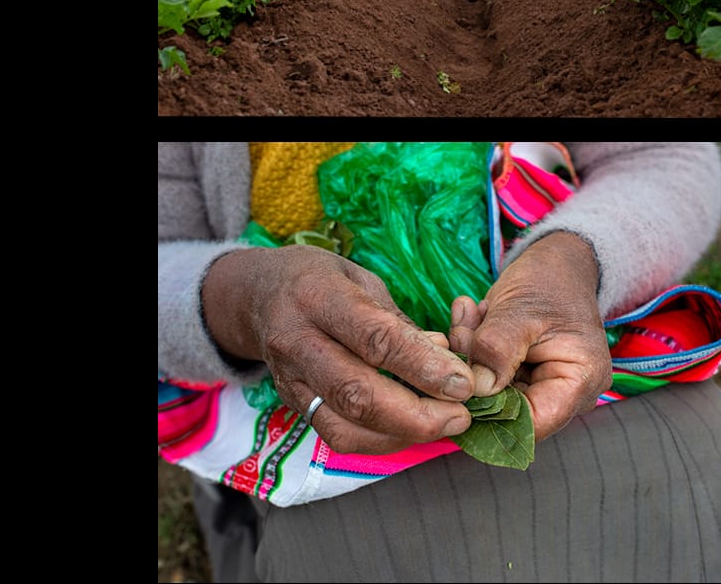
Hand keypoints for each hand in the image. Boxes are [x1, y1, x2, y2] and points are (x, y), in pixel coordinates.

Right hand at [203, 245, 473, 454]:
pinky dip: (380, 441)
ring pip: (345, 426)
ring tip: (441, 425)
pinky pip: (336, 436)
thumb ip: (398, 322)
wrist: (256, 297)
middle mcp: (297, 340)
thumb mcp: (360, 279)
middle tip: (460, 416)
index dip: (423, 366)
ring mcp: (290, 378)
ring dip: (402, 435)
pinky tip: (408, 429)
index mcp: (317, 296)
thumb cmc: (320, 280)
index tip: (464, 383)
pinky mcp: (292, 404)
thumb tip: (443, 361)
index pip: (374, 338)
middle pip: (357, 393)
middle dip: (417, 415)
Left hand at [448, 232, 611, 441]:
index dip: (491, 415)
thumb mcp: (520, 311)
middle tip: (461, 333)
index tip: (457, 387)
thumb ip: (497, 350)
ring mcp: (540, 383)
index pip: (533, 423)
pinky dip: (472, 345)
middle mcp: (564, 391)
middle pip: (507, 408)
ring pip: (490, 389)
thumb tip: (475, 389)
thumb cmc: (549, 281)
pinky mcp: (518, 372)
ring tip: (467, 315)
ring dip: (470, 354)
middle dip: (475, 374)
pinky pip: (486, 371)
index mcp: (579, 382)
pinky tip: (468, 314)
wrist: (556, 261)